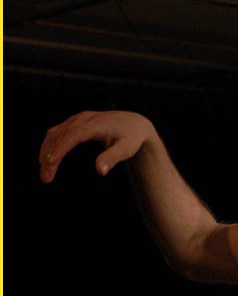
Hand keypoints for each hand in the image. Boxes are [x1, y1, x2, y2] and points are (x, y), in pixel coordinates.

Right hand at [39, 110, 154, 183]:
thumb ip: (112, 158)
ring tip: (44, 170)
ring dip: (47, 151)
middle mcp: (83, 119)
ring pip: (56, 133)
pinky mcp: (76, 122)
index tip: (50, 163)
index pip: (72, 136)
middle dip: (50, 155)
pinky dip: (51, 145)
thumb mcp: (126, 149)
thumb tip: (100, 171)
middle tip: (45, 176)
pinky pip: (58, 132)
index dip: (60, 149)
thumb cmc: (131, 138)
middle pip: (60, 135)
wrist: (134, 124)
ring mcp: (78, 119)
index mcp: (95, 124)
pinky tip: (48, 158)